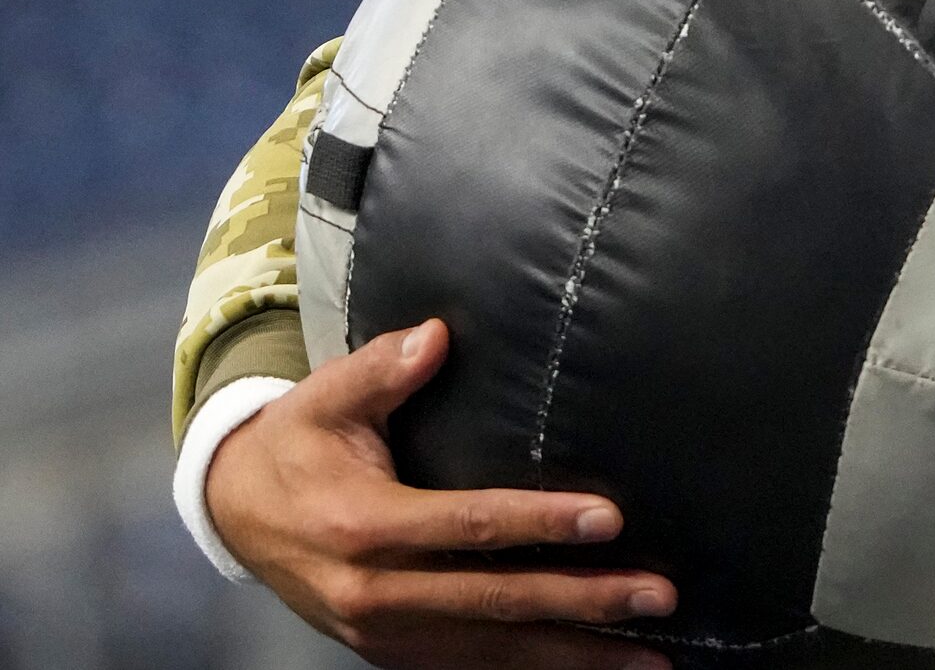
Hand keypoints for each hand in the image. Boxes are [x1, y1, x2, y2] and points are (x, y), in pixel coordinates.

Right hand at [208, 319, 676, 669]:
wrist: (237, 515)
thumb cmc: (297, 446)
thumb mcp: (323, 399)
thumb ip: (380, 369)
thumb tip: (435, 335)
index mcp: (362, 525)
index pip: (467, 525)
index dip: (540, 523)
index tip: (610, 519)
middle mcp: (375, 592)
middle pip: (494, 602)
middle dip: (582, 603)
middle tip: (659, 595)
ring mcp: (384, 633)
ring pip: (492, 650)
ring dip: (574, 656)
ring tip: (650, 656)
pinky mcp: (393, 653)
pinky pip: (471, 667)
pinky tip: (592, 669)